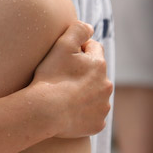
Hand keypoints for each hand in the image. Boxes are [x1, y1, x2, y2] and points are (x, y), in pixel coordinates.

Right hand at [30, 21, 111, 138]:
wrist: (45, 110)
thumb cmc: (51, 77)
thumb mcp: (62, 45)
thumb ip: (78, 30)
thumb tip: (90, 28)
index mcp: (99, 64)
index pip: (93, 48)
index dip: (79, 50)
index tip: (65, 57)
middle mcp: (106, 85)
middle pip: (96, 74)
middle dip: (84, 73)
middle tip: (63, 77)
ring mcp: (103, 107)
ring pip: (96, 95)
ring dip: (85, 94)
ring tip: (64, 96)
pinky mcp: (97, 124)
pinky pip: (92, 116)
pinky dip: (83, 113)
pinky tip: (68, 113)